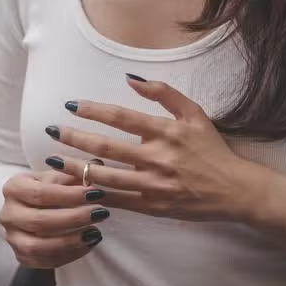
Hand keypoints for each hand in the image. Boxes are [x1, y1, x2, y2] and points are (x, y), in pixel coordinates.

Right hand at [0, 169, 109, 268]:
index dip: (69, 195)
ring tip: (95, 232)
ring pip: (38, 246)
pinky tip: (89, 244)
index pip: (40, 193)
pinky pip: (45, 261)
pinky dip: (69, 255)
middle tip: (100, 213)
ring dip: (70, 241)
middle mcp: (7, 214)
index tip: (95, 194)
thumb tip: (96, 166)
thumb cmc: (47, 190)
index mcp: (13, 188)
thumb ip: (73, 173)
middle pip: (39, 221)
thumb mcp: (56, 177)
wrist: (30, 211)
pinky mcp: (22, 257)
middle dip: (73, 218)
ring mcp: (12, 238)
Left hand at [45, 77, 264, 222]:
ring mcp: (153, 186)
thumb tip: (130, 78)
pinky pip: (116, 201)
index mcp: (165, 132)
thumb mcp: (193, 113)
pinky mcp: (152, 207)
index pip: (121, 117)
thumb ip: (163, 92)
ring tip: (52, 161)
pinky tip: (74, 187)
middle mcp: (157, 159)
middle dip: (74, 138)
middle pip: (106, 148)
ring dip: (75, 169)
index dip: (93, 110)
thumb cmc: (211, 148)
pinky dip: (94, 195)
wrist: (234, 190)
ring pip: (105, 178)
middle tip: (51, 131)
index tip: (71, 104)